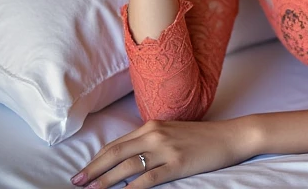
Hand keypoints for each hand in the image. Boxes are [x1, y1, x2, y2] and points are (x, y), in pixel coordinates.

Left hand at [71, 118, 254, 188]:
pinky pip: (148, 178)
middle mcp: (154, 134)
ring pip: (127, 167)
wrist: (231, 136)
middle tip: (76, 182)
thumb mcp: (172, 133)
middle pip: (115, 154)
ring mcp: (165, 149)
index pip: (116, 144)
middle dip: (93, 170)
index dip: (96, 159)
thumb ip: (150, 142)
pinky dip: (131, 188)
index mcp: (151, 126)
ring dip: (105, 181)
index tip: (83, 172)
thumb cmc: (203, 137)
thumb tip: (128, 159)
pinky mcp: (177, 163)